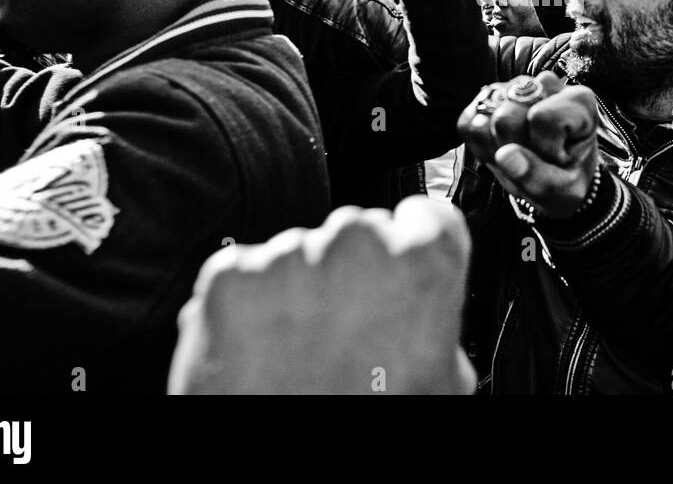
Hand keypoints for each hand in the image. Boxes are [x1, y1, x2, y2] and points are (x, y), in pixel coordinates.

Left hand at [169, 196, 474, 394]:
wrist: (286, 470)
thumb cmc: (371, 422)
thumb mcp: (442, 378)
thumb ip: (439, 320)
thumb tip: (428, 311)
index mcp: (423, 260)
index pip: (428, 215)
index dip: (416, 244)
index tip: (403, 266)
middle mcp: (356, 241)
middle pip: (358, 230)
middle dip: (353, 272)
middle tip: (348, 332)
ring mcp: (287, 254)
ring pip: (299, 252)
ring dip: (300, 290)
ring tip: (302, 353)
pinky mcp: (229, 277)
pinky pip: (245, 274)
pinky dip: (249, 306)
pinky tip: (265, 352)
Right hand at [457, 72, 598, 219]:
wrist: (557, 178)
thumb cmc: (567, 181)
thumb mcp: (564, 190)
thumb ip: (538, 178)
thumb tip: (504, 155)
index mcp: (578, 100)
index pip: (542, 117)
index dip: (543, 149)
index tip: (556, 160)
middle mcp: (546, 84)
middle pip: (506, 116)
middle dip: (515, 148)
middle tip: (534, 159)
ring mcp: (515, 86)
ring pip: (483, 117)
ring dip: (496, 147)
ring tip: (519, 155)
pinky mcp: (490, 97)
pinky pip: (467, 121)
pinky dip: (480, 144)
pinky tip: (502, 149)